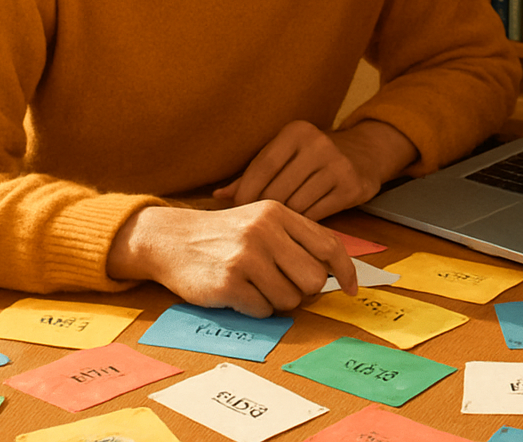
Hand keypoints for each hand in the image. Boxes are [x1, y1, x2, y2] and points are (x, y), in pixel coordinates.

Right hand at [107, 201, 356, 317]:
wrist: (172, 239)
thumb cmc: (224, 233)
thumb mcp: (261, 220)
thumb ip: (296, 237)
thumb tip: (333, 270)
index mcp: (278, 212)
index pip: (328, 244)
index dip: (345, 270)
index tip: (351, 289)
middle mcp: (264, 231)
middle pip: (312, 280)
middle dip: (301, 290)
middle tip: (280, 283)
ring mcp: (246, 257)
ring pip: (289, 300)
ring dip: (275, 301)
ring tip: (254, 284)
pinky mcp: (228, 283)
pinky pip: (262, 310)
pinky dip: (253, 308)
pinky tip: (237, 291)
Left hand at [213, 119, 417, 221]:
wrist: (365, 152)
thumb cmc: (314, 156)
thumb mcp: (286, 153)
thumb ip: (253, 173)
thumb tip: (217, 195)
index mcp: (296, 132)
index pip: (263, 165)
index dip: (246, 191)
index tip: (235, 210)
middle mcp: (318, 144)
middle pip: (279, 189)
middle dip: (263, 211)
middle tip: (254, 226)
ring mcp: (337, 166)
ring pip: (297, 206)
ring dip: (284, 221)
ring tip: (275, 229)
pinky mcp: (352, 187)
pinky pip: (318, 215)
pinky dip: (305, 224)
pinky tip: (298, 228)